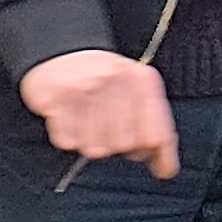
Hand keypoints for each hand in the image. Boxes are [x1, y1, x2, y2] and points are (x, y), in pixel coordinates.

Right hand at [21, 49, 178, 178]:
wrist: (62, 50)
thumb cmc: (106, 80)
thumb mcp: (138, 92)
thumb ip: (155, 126)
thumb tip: (166, 170)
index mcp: (142, 80)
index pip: (158, 134)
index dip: (160, 157)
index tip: (158, 168)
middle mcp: (116, 80)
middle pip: (125, 145)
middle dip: (117, 143)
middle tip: (107, 125)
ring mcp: (85, 88)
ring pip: (95, 148)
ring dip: (90, 141)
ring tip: (87, 119)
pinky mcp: (56, 98)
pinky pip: (67, 142)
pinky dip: (68, 137)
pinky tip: (70, 119)